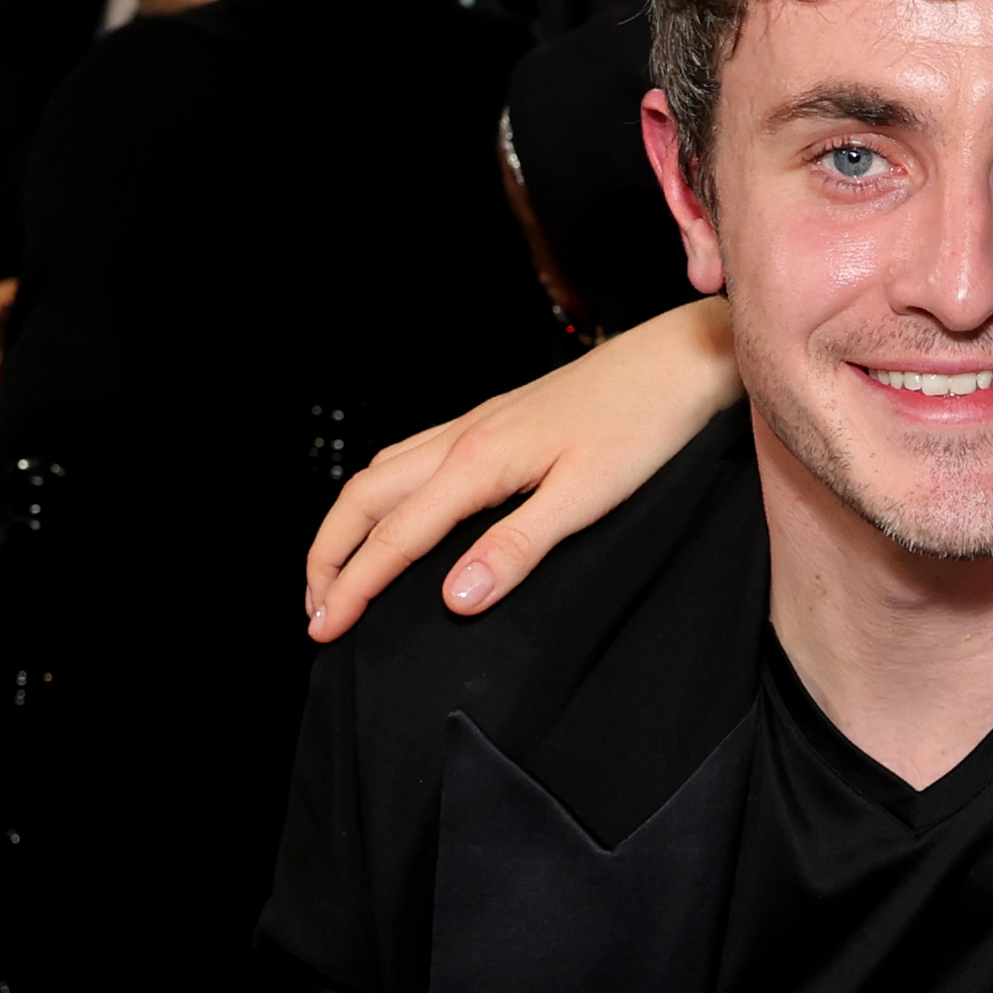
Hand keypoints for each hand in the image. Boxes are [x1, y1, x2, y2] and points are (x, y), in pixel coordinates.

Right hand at [304, 302, 734, 638]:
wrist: (678, 361)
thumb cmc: (644, 424)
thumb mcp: (587, 497)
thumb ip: (518, 547)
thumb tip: (456, 597)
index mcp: (478, 461)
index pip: (394, 536)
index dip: (353, 588)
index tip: (325, 631)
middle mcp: (463, 437)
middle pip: (364, 499)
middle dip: (328, 557)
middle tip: (314, 611)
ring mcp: (475, 424)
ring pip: (381, 473)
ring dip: (347, 523)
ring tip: (335, 571)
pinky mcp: (494, 420)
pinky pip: (411, 455)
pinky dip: (380, 492)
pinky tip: (391, 509)